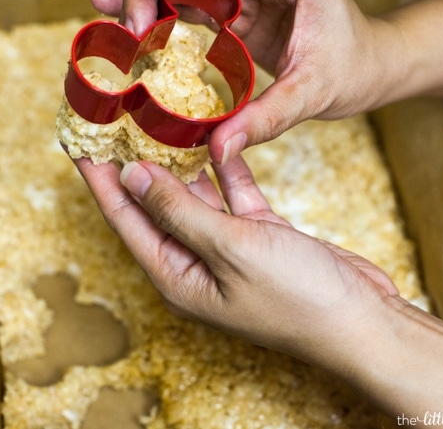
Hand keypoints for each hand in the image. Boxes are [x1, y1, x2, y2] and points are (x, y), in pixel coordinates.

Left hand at [74, 154, 398, 367]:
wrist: (360, 319)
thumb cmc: (296, 298)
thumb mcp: (230, 250)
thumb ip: (179, 211)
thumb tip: (132, 176)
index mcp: (176, 276)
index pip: (124, 220)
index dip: (101, 181)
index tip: (81, 145)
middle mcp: (196, 263)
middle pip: (154, 206)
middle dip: (135, 166)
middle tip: (119, 124)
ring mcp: (229, 249)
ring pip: (194, 197)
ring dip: (180, 164)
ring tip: (161, 122)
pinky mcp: (259, 235)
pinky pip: (232, 196)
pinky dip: (226, 171)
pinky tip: (218, 141)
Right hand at [89, 0, 397, 162]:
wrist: (369, 69)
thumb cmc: (353, 70)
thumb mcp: (313, 92)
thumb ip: (267, 117)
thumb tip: (217, 149)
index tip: (144, 15)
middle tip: (110, 9)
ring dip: (145, 0)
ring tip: (110, 17)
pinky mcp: (236, 14)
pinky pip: (190, 12)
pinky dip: (161, 24)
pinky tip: (137, 39)